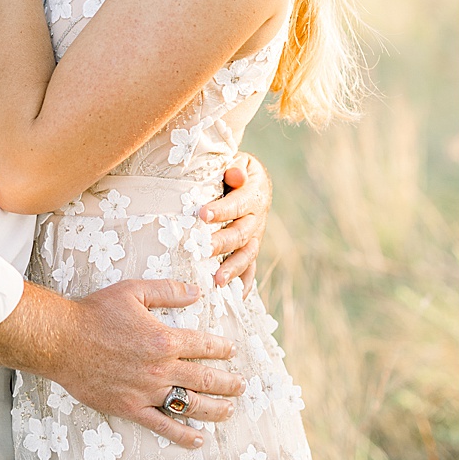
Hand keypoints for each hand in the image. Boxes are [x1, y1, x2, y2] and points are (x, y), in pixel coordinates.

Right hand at [55, 279, 243, 448]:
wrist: (60, 340)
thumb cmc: (93, 313)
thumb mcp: (131, 291)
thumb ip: (167, 291)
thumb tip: (197, 291)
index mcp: (165, 339)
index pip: (205, 345)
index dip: (222, 348)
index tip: (230, 350)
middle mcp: (161, 368)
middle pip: (206, 379)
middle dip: (228, 383)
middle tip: (240, 386)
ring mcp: (147, 391)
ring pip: (192, 404)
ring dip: (215, 409)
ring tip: (228, 410)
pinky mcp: (130, 407)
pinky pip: (162, 425)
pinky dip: (182, 434)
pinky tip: (197, 439)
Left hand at [202, 152, 269, 287]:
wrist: (250, 179)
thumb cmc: (234, 169)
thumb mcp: (238, 161)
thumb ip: (234, 168)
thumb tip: (234, 175)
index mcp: (253, 195)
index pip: (237, 204)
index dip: (221, 210)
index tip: (201, 214)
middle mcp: (256, 219)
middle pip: (241, 234)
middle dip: (222, 243)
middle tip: (202, 250)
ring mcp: (255, 236)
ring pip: (247, 255)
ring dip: (233, 269)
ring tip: (216, 280)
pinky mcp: (251, 248)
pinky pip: (250, 268)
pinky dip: (245, 283)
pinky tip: (235, 297)